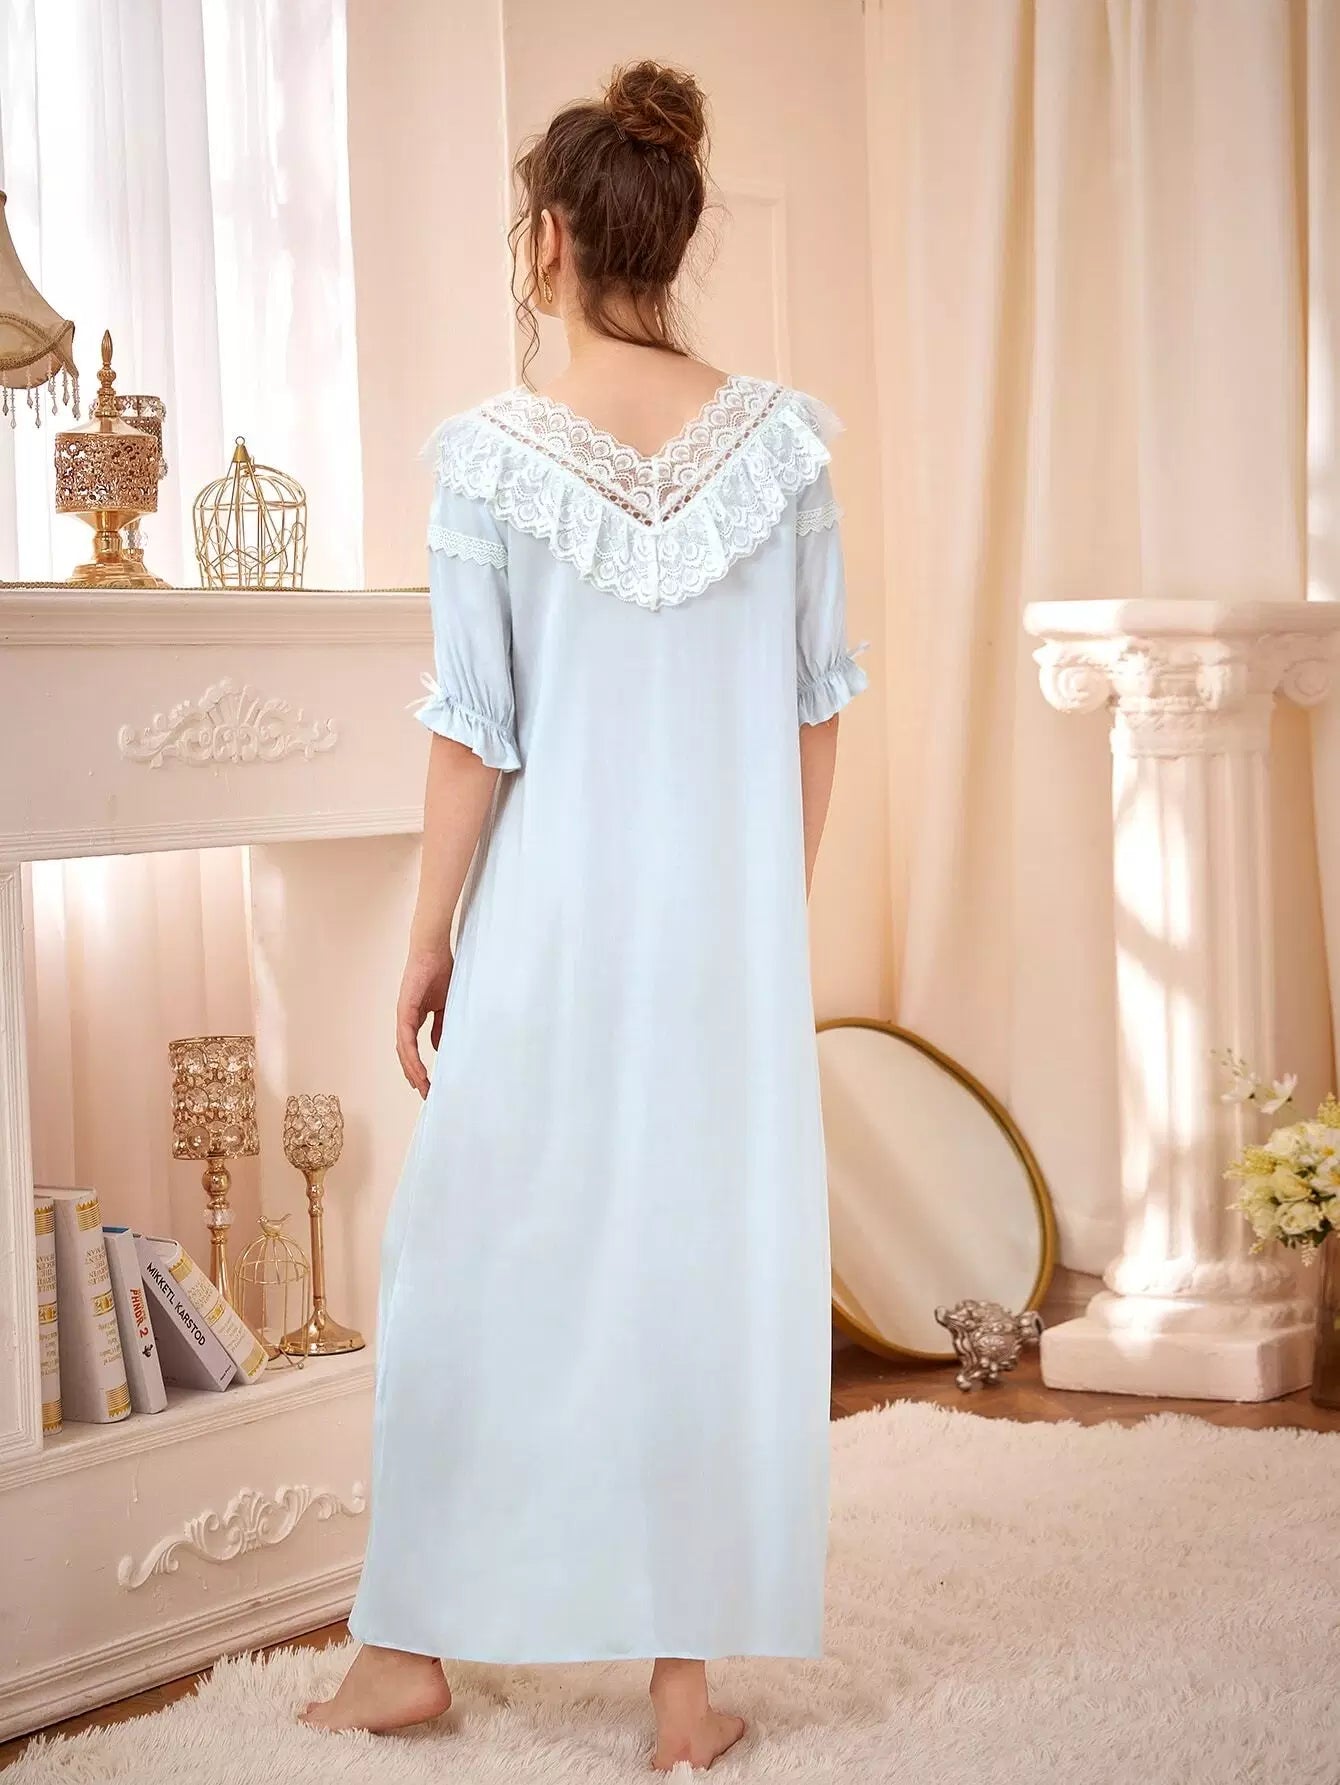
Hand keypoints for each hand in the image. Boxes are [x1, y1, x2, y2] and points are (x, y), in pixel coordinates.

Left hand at [396, 945, 453, 1097]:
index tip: (427, 1084)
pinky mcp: (405, 1009)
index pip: (412, 1048)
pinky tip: (418, 1069)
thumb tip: (436, 1048)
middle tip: (425, 1093)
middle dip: (414, 1075)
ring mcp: (403, 1015)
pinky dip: (411, 1055)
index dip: (417, 1067)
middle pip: (405, 1054)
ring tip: (422, 1086)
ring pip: (403, 1050)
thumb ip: (440, 1027)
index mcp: (414, 1017)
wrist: (434, 950)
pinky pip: (406, 1038)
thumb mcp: (445, 1006)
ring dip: (412, 1070)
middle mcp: (405, 1019)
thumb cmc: (440, 972)